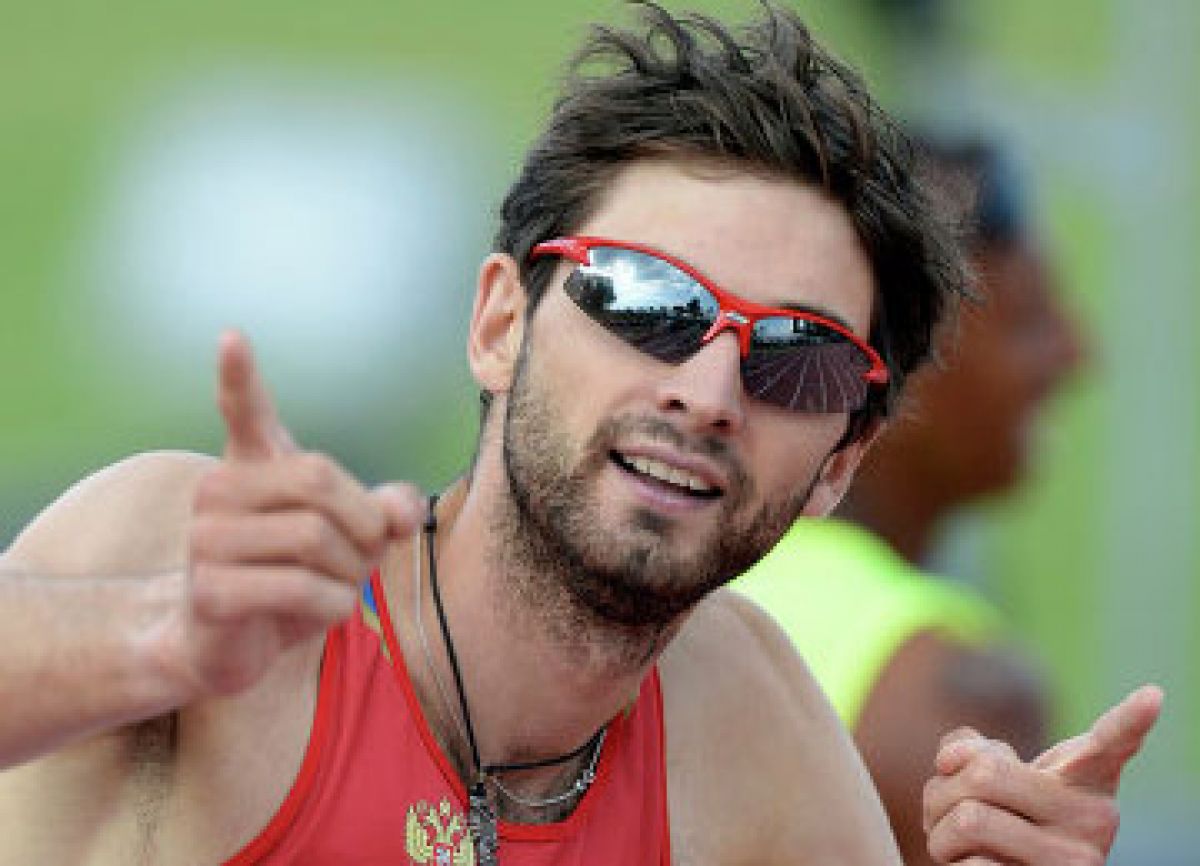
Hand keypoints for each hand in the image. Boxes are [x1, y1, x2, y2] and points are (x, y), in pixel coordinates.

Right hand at [176, 331, 423, 695]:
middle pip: (320, 484)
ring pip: (315, 539)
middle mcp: (219, 491)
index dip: (240, 377)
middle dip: (365, 525)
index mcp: (250, 467)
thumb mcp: (346, 541)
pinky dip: (333, 605)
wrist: (226, 645)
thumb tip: (404, 511)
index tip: (233, 338)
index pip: (246, 413)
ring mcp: (205, 540)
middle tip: (370, 554)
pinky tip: (323, 610)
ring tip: (341, 585)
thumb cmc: (289, 579)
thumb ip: (382, 513)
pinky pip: (302, 588)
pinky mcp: (209, 591)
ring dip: (352, 572)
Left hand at [922, 684, 1162, 864]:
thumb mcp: (998, 776)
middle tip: (946, 807)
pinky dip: (953, 864)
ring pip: (968, 820)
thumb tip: (951, 758)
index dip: (1131, 718)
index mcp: (1087, 778)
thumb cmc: (1003, 819)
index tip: (1152, 694)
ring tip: (955, 839)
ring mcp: (1073, 861)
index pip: (1111, 742)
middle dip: (941, 788)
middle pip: (983, 773)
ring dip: (937, 829)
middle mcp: (1093, 820)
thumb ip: (972, 751)